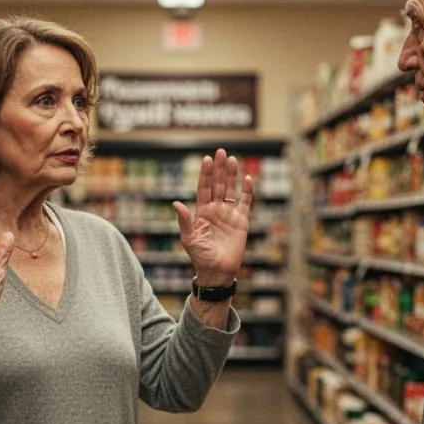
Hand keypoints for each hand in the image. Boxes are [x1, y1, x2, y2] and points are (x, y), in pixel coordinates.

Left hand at [173, 149, 253, 286]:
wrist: (217, 271)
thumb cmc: (200, 256)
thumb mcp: (188, 238)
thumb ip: (184, 220)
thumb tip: (176, 203)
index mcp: (202, 211)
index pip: (204, 188)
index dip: (205, 174)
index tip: (207, 159)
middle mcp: (216, 209)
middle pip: (218, 184)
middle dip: (219, 169)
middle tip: (221, 152)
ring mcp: (229, 214)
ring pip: (231, 190)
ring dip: (232, 175)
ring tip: (232, 160)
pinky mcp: (241, 221)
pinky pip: (245, 203)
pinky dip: (247, 191)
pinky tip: (247, 179)